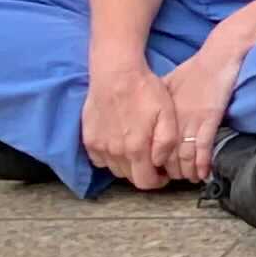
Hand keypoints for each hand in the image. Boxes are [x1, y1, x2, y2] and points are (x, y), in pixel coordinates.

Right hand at [82, 60, 182, 189]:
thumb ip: (166, 143)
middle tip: (153, 160)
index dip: (157, 181)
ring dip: (128, 165)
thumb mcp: (167, 114)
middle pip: (130, 177)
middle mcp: (114, 152)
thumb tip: (160, 163)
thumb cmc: (145, 92)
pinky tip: (120, 144)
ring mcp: (98, 147)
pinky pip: (100, 159)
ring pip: (115, 169)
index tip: (163, 174)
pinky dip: (111, 157)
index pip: (145, 182)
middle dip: (144, 172)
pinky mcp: (88, 139)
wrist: (116, 74)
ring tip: (138, 151)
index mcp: (135, 149)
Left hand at [160, 46, 244, 183]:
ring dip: (186, 171)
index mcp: (160, 115)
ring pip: (183, 156)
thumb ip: (157, 105)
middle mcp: (172, 121)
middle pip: (165, 155)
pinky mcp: (209, 119)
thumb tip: (146, 114)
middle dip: (168, 171)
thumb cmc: (193, 71)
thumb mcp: (166, 86)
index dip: (153, 161)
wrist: (218, 58)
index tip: (156, 169)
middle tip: (172, 180)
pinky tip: (203, 174)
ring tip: (189, 180)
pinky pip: (203, 148)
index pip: (150, 146)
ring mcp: (191, 121)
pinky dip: (203, 164)